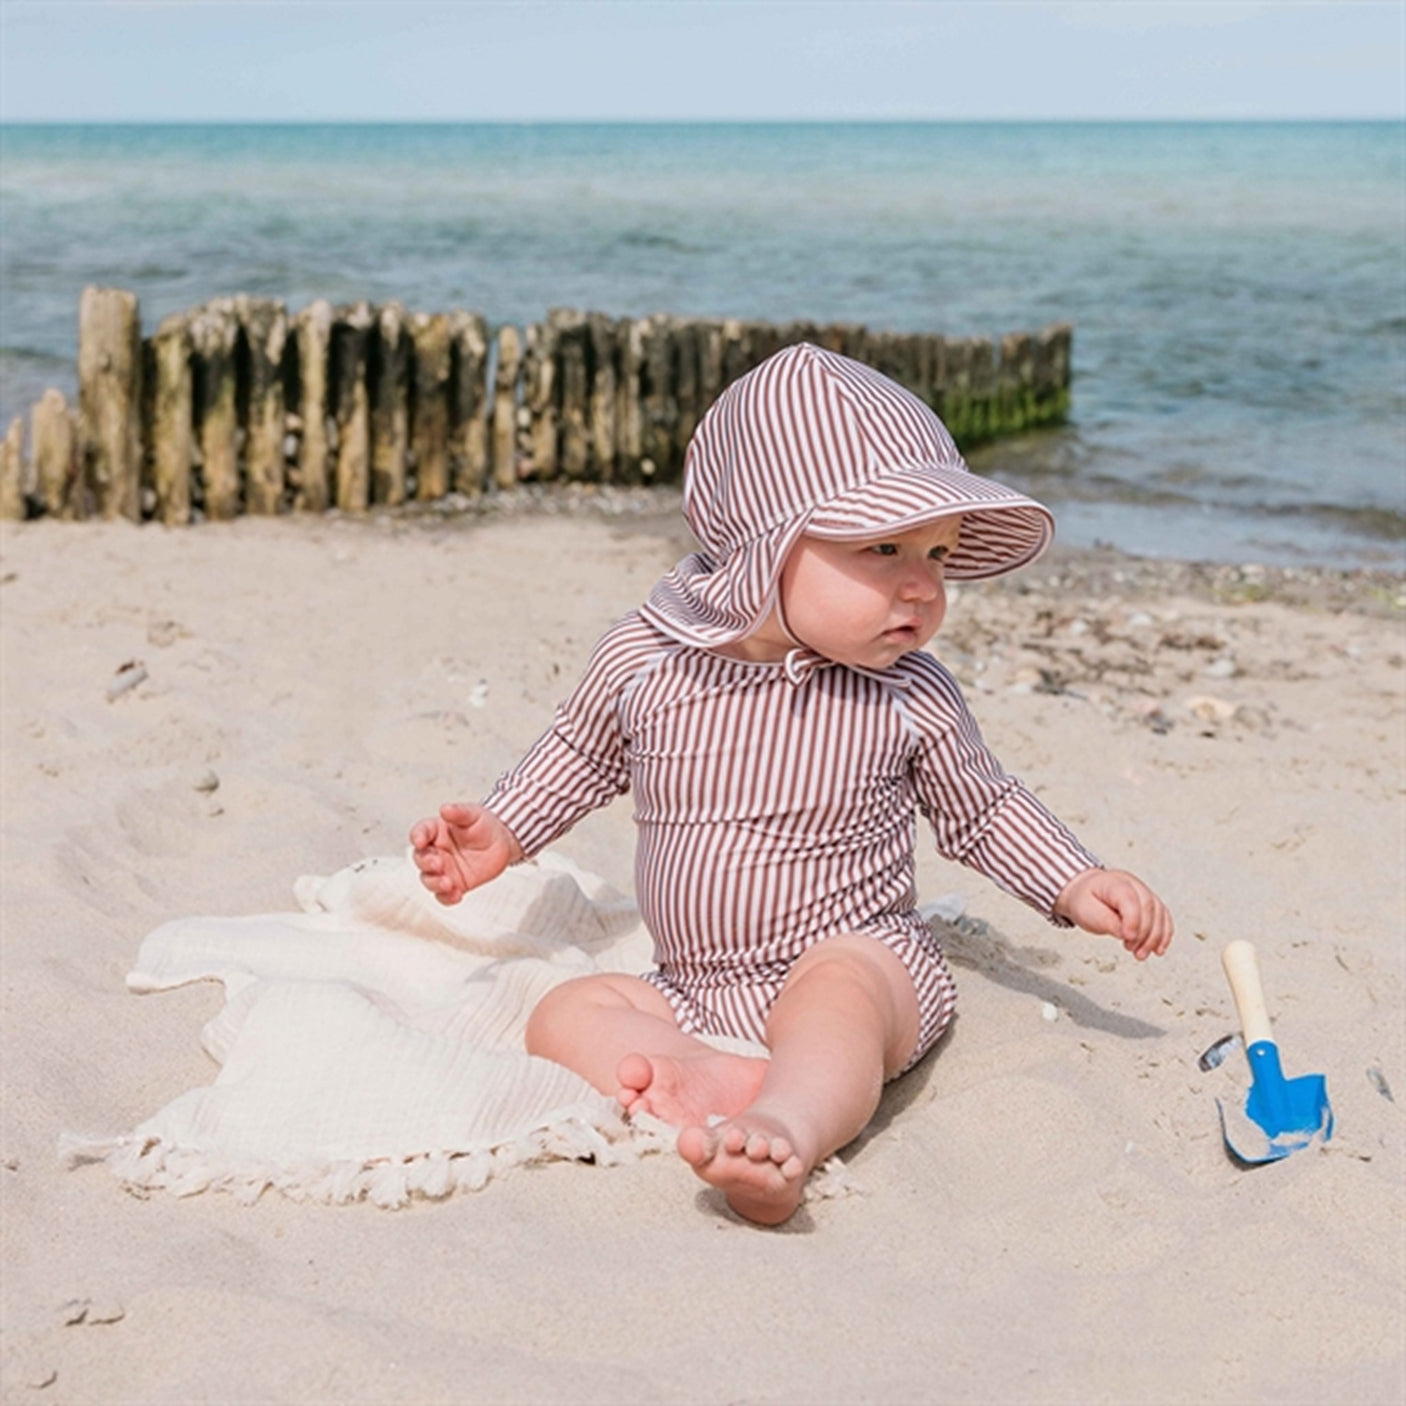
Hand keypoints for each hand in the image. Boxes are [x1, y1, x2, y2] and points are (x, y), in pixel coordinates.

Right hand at [409, 802, 521, 905]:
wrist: (503, 842)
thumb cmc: (484, 825)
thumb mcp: (473, 814)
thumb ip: (459, 812)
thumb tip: (445, 809)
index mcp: (436, 831)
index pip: (420, 832)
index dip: (417, 836)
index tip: (420, 841)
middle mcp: (436, 851)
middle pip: (420, 859)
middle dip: (426, 863)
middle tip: (439, 864)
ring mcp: (444, 869)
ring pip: (429, 879)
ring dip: (434, 883)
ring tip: (448, 883)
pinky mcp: (455, 884)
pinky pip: (444, 895)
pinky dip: (447, 898)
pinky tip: (456, 895)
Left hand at [1054, 867, 1172, 960]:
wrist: (1083, 894)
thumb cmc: (1084, 901)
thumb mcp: (1086, 912)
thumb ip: (1107, 922)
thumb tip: (1126, 934)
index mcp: (1114, 882)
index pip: (1129, 898)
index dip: (1132, 920)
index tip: (1128, 938)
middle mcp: (1133, 884)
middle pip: (1148, 907)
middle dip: (1144, 933)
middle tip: (1132, 950)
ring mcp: (1144, 892)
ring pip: (1159, 913)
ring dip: (1154, 938)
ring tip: (1141, 954)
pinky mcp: (1150, 904)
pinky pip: (1163, 918)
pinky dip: (1163, 935)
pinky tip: (1157, 949)